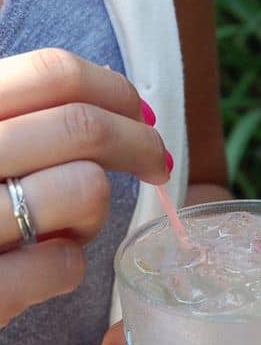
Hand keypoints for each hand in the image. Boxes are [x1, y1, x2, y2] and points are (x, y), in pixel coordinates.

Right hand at [0, 48, 170, 326]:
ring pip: (85, 189)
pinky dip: (64, 267)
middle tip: (156, 165)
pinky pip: (65, 263)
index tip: (139, 114)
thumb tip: (118, 92)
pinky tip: (32, 271)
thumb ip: (21, 114)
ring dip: (91, 214)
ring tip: (61, 230)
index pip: (53, 73)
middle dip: (140, 144)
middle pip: (83, 126)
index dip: (115, 90)